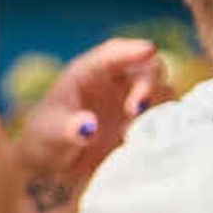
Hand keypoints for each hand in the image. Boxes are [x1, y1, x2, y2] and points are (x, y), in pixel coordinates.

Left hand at [16, 36, 164, 191]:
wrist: (54, 163)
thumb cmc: (46, 138)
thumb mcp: (50, 133)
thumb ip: (67, 128)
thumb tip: (87, 128)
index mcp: (89, 72)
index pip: (113, 52)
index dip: (131, 50)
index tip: (149, 50)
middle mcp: (117, 80)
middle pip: (148, 67)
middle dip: (149, 82)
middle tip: (137, 109)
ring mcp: (134, 99)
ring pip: (163, 90)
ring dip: (158, 106)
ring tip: (132, 131)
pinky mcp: (145, 121)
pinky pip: (165, 116)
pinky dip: (164, 123)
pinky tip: (147, 139)